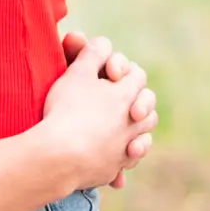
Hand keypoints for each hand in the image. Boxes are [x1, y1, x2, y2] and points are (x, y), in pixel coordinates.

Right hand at [40, 35, 157, 192]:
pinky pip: (128, 161)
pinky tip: (114, 153)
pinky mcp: (115, 167)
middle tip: (118, 101)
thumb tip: (104, 44)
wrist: (61, 155)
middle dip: (137, 101)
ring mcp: (126, 146)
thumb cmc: (67, 110)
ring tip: (122, 126)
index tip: (106, 74)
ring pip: (144, 135)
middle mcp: (134, 121)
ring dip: (137, 129)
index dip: (124, 70)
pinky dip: (125, 156)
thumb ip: (92, 53)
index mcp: (126, 94)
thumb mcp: (77, 73)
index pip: (137, 75)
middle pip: (148, 107)